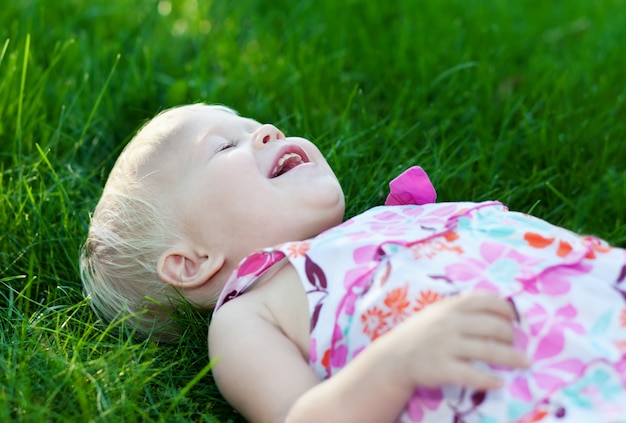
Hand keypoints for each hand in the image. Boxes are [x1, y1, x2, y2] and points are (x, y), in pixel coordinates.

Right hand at [374, 290, 528, 390]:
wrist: (394, 357)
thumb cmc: (422, 333)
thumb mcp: (438, 312)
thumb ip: (463, 308)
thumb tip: (498, 307)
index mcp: (451, 307)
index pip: (486, 300)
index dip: (506, 308)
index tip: (514, 318)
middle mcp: (450, 323)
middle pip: (493, 326)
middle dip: (510, 335)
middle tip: (514, 343)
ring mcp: (446, 346)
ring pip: (488, 350)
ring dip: (511, 357)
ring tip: (524, 362)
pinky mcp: (442, 368)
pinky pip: (472, 375)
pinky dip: (489, 379)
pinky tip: (499, 382)